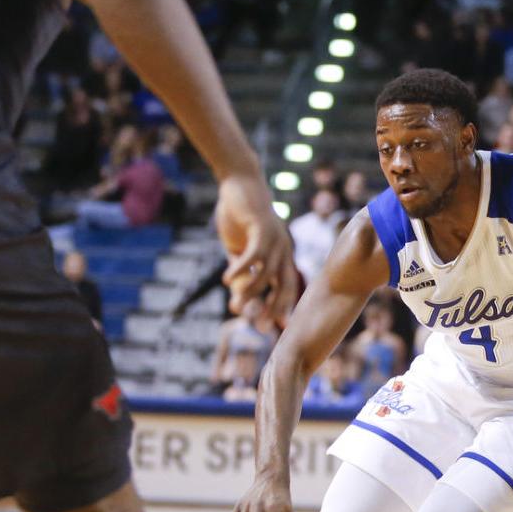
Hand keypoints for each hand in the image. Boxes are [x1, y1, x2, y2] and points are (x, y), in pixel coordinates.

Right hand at [216, 172, 297, 323]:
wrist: (240, 183)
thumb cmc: (240, 217)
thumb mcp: (239, 250)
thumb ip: (241, 273)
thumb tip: (238, 299)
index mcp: (282, 256)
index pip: (286, 288)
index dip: (280, 309)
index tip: (269, 328)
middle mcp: (284, 250)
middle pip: (285, 285)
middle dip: (273, 308)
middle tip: (258, 326)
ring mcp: (276, 240)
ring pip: (267, 274)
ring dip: (250, 292)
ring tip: (234, 303)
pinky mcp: (262, 229)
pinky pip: (253, 256)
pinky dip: (241, 269)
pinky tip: (226, 279)